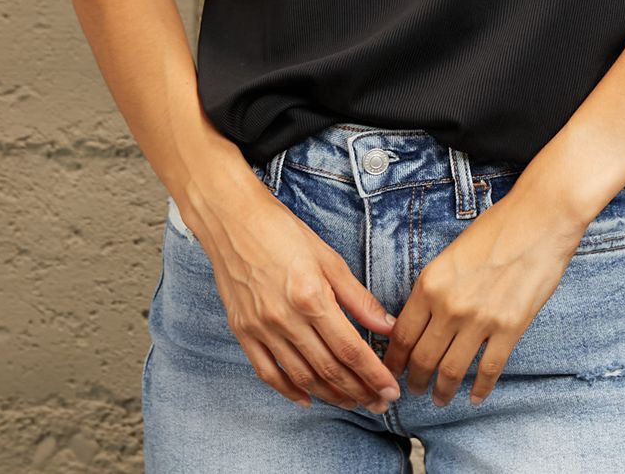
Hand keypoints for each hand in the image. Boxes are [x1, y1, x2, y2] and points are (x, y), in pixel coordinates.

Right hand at [188, 179, 402, 413]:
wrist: (233, 220)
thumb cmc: (283, 232)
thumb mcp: (328, 258)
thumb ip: (358, 297)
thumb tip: (387, 326)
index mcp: (311, 296)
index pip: (350, 349)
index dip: (374, 374)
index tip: (391, 390)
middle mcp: (285, 318)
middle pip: (329, 369)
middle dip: (358, 391)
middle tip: (379, 404)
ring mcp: (261, 328)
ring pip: (301, 376)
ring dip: (330, 395)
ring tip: (353, 402)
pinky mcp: (243, 332)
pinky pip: (267, 373)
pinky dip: (289, 391)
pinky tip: (307, 399)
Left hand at [381, 183, 584, 407]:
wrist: (539, 219)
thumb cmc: (496, 229)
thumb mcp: (451, 255)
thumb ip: (434, 288)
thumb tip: (418, 321)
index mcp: (430, 282)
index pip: (402, 334)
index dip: (394, 360)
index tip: (391, 371)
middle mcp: (450, 304)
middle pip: (423, 358)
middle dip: (415, 380)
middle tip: (413, 390)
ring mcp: (480, 319)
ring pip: (452, 371)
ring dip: (443, 391)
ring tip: (440, 398)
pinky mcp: (509, 328)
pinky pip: (489, 370)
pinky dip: (480, 389)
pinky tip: (475, 396)